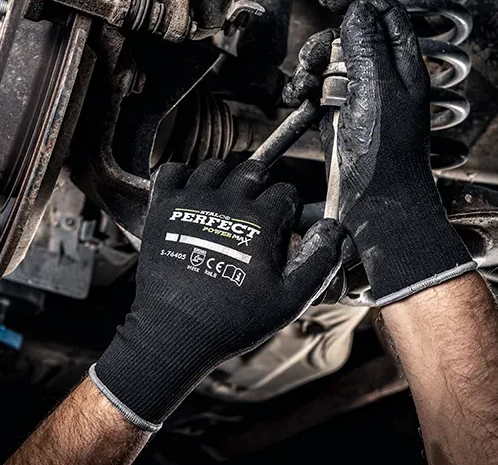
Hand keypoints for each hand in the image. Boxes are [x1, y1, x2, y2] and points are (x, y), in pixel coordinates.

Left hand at [91, 159, 342, 429]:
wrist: (175, 330)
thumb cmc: (233, 319)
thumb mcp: (289, 301)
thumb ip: (318, 262)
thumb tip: (334, 231)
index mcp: (260, 221)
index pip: (285, 192)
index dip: (287, 209)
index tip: (280, 227)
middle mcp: (226, 202)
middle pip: (251, 170)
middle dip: (259, 186)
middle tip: (254, 214)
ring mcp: (191, 202)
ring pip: (214, 168)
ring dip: (223, 181)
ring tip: (223, 206)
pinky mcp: (162, 208)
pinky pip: (172, 171)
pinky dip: (182, 177)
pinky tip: (190, 197)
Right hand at [285, 0, 474, 305]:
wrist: (374, 201)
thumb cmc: (386, 154)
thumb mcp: (377, 90)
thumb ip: (366, 46)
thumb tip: (356, 10)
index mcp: (403, 65)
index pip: (384, 13)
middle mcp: (382, 77)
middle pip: (349, 35)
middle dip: (326, 44)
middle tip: (316, 62)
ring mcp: (358, 96)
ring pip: (328, 61)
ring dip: (310, 70)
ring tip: (304, 89)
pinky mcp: (337, 114)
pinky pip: (316, 88)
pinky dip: (303, 89)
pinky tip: (299, 99)